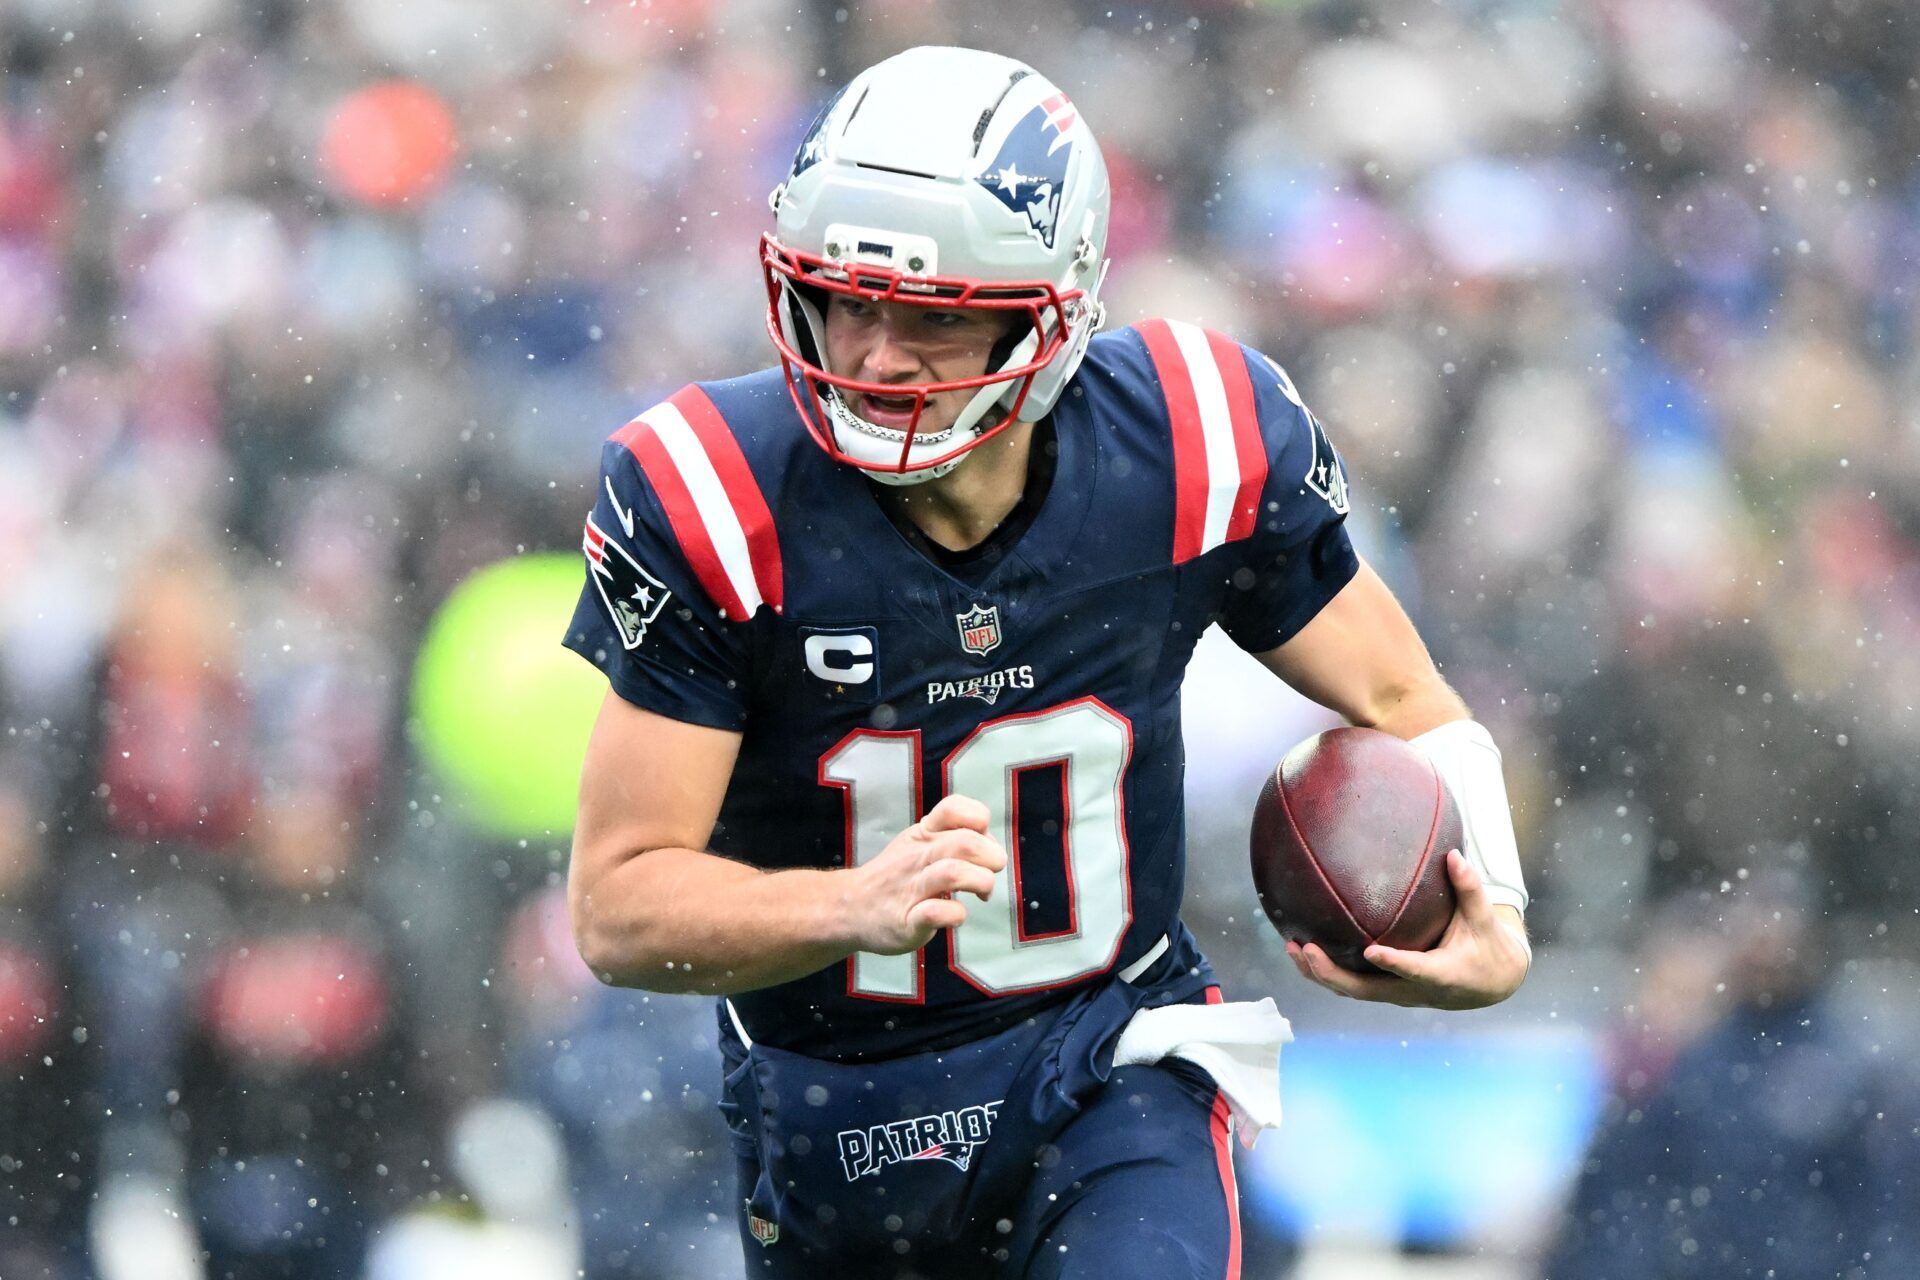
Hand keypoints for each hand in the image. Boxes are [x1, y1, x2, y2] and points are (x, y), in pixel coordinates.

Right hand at [842, 794, 1007, 955]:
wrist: (849, 909)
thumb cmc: (895, 876)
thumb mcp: (917, 844)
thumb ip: (953, 837)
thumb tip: (992, 844)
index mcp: (923, 834)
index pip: (954, 807)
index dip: (979, 820)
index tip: (982, 840)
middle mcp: (918, 856)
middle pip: (965, 842)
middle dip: (992, 856)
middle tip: (990, 872)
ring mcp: (911, 888)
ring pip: (953, 873)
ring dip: (980, 882)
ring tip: (981, 894)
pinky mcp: (907, 921)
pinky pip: (936, 913)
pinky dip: (955, 915)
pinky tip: (955, 916)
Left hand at [1286, 850, 1528, 1009]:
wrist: (1489, 982)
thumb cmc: (1487, 946)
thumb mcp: (1484, 920)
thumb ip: (1469, 889)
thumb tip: (1453, 854)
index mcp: (1441, 975)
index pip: (1415, 971)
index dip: (1394, 964)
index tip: (1371, 952)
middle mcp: (1413, 991)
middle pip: (1366, 990)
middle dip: (1332, 973)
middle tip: (1307, 949)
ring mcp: (1396, 993)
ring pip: (1351, 991)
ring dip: (1319, 974)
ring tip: (1291, 948)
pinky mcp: (1386, 990)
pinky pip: (1351, 985)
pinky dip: (1325, 971)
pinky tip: (1302, 950)